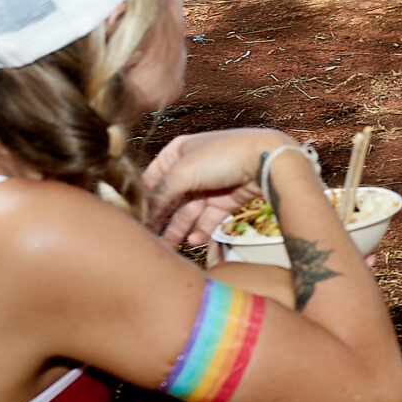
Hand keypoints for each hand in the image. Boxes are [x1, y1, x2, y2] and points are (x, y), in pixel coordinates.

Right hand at [140, 126, 297, 245]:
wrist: (266, 160)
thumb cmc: (224, 156)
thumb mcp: (183, 172)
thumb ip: (161, 193)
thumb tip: (147, 211)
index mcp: (178, 152)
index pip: (152, 179)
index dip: (143, 200)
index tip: (135, 221)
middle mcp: (192, 168)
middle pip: (170, 198)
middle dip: (160, 220)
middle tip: (149, 241)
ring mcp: (210, 184)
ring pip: (189, 212)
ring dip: (179, 230)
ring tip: (169, 248)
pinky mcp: (227, 199)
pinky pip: (208, 218)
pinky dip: (201, 230)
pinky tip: (193, 241)